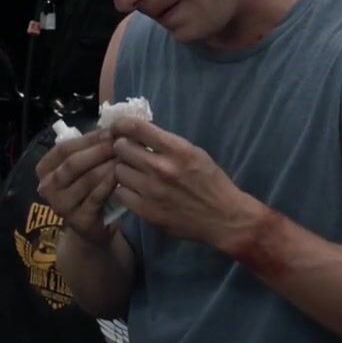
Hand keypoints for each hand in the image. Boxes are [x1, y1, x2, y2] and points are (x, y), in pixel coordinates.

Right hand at [35, 128, 117, 243]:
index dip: (88, 139)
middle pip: (73, 163)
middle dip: (99, 151)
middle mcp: (47, 187)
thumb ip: (90, 148)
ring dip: (108, 166)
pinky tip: (122, 176)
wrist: (91, 227)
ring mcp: (61, 205)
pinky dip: (110, 184)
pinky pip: (96, 197)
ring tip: (126, 157)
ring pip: (86, 179)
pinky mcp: (78, 219)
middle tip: (121, 144)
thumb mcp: (83, 167)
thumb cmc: (87, 190)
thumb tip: (114, 128)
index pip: (64, 148)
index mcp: (44, 169)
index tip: (111, 131)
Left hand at [109, 117, 261, 248]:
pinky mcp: (146, 211)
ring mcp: (152, 191)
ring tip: (134, 174)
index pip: (136, 128)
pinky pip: (121, 193)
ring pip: (118, 171)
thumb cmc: (211, 182)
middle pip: (121, 148)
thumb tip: (137, 133)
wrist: (225, 218)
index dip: (121, 124)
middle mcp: (162, 168)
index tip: (117, 127)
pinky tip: (135, 190)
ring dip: (123, 170)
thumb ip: (166, 143)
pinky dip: (125, 190)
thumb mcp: (194, 153)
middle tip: (128, 153)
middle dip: (122, 148)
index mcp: (177, 149)